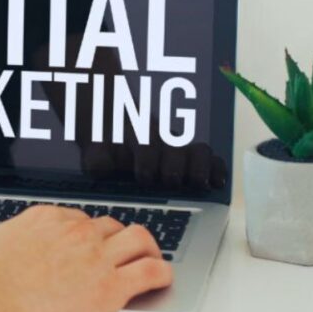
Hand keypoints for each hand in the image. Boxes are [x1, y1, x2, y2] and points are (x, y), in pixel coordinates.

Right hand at [0, 206, 172, 311]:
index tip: (90, 244)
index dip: (87, 234)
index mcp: (44, 219)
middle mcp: (74, 231)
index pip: (79, 218)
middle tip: (120, 253)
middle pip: (110, 226)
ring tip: (150, 259)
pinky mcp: (111, 287)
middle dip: (116, 239)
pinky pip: (151, 272)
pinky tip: (161, 279)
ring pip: (139, 239)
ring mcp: (95, 257)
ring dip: (147, 248)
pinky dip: (161, 273)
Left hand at [82, 141, 227, 190]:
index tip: (144, 176)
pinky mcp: (191, 159)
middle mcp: (162, 139)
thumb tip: (102, 167)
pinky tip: (216, 183)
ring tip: (198, 184)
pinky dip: (216, 169)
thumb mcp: (95, 151)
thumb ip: (97, 158)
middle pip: (177, 147)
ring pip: (198, 150)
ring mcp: (178, 147)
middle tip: (169, 181)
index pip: (148, 141)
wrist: (110, 126)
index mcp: (137, 134)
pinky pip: (210, 159)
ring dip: (199, 168)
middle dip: (174, 166)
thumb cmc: (106, 146)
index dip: (149, 159)